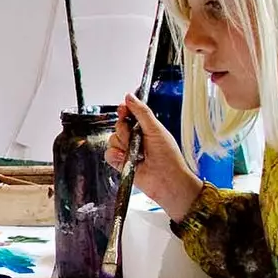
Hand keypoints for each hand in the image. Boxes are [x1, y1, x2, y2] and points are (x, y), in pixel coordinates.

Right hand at [107, 93, 202, 220]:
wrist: (167, 180)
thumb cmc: (168, 157)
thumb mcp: (156, 130)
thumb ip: (142, 113)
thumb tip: (129, 97)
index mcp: (145, 127)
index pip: (128, 113)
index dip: (124, 111)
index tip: (124, 111)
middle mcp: (134, 138)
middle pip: (118, 126)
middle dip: (125, 132)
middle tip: (137, 139)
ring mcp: (127, 151)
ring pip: (112, 139)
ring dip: (123, 146)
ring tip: (136, 154)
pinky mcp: (120, 163)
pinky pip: (108, 153)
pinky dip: (116, 156)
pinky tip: (127, 160)